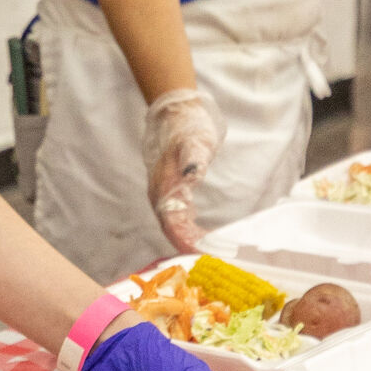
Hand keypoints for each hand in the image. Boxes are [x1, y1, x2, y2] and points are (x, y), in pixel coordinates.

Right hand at [142, 88, 222, 251]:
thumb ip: (193, 156)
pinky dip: (189, 230)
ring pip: (174, 224)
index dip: (183, 240)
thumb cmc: (186, 124)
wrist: (177, 111)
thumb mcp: (194, 138)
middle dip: (187, 246)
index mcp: (164, 184)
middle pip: (171, 228)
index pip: (171, 220)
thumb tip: (192, 173)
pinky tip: (202, 237)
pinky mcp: (173, 189)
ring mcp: (165, 192)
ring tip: (208, 254)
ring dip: (188, 241)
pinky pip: (179, 217)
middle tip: (209, 259)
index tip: (198, 252)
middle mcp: (161, 193)